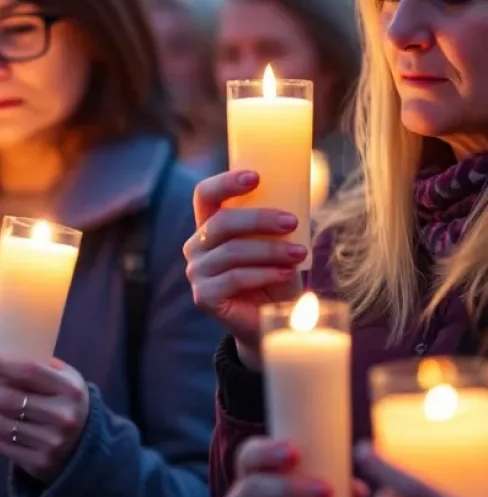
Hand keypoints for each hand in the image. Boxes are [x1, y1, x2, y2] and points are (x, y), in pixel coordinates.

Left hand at [0, 354, 89, 482]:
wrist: (88, 448)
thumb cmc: (69, 404)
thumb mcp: (68, 381)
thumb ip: (43, 367)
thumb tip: (3, 355)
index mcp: (70, 390)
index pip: (28, 372)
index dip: (0, 365)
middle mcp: (63, 416)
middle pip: (11, 400)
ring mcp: (52, 442)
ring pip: (4, 425)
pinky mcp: (40, 463)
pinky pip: (4, 446)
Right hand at [183, 170, 303, 357]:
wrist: (273, 319)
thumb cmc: (277, 274)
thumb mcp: (278, 243)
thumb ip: (277, 222)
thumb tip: (300, 197)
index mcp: (209, 224)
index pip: (205, 194)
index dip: (226, 182)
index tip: (256, 177)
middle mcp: (196, 245)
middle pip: (221, 222)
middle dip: (259, 219)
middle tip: (291, 222)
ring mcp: (196, 271)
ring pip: (232, 252)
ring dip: (270, 251)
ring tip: (300, 254)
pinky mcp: (204, 296)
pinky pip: (234, 278)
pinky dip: (264, 274)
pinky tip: (285, 274)